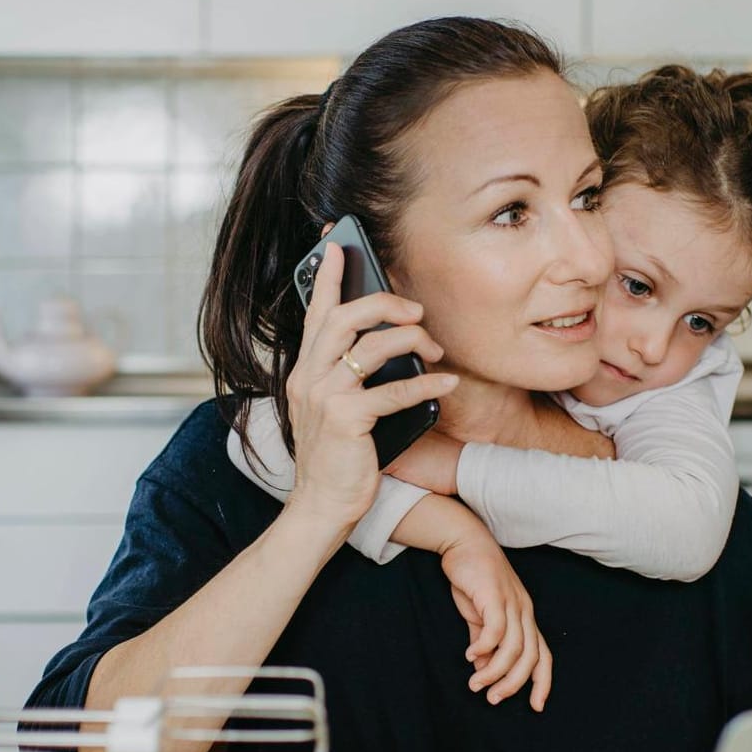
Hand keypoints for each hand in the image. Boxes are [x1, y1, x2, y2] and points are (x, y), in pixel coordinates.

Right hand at [284, 243, 457, 529]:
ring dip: (411, 340)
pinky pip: (393, 391)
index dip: (327, 277)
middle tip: (415, 310)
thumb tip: (383, 350)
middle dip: (385, 304)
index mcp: (304, 371)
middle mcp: (309, 377)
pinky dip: (425, 384)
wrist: (320, 506)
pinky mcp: (347, 420)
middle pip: (345, 318)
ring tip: (436, 349)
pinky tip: (446, 384)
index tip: (338, 245)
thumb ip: (344, 378)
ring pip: (371, 347)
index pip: (315, 314)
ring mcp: (325, 397)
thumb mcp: (330, 411)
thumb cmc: (334, 460)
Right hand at [438, 531, 552, 709]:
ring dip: (494, 671)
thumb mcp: (479, 615)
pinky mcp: (495, 596)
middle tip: (492, 699)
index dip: (542, 682)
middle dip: (513, 684)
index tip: (536, 706)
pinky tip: (469, 656)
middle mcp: (524, 613)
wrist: (464, 542)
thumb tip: (482, 667)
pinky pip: (495, 630)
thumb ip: (482, 641)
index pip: (542, 656)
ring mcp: (512, 603)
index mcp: (525, 619)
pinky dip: (484, 647)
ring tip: (475, 683)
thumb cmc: (474, 579)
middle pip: (530, 658)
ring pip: (513, 648)